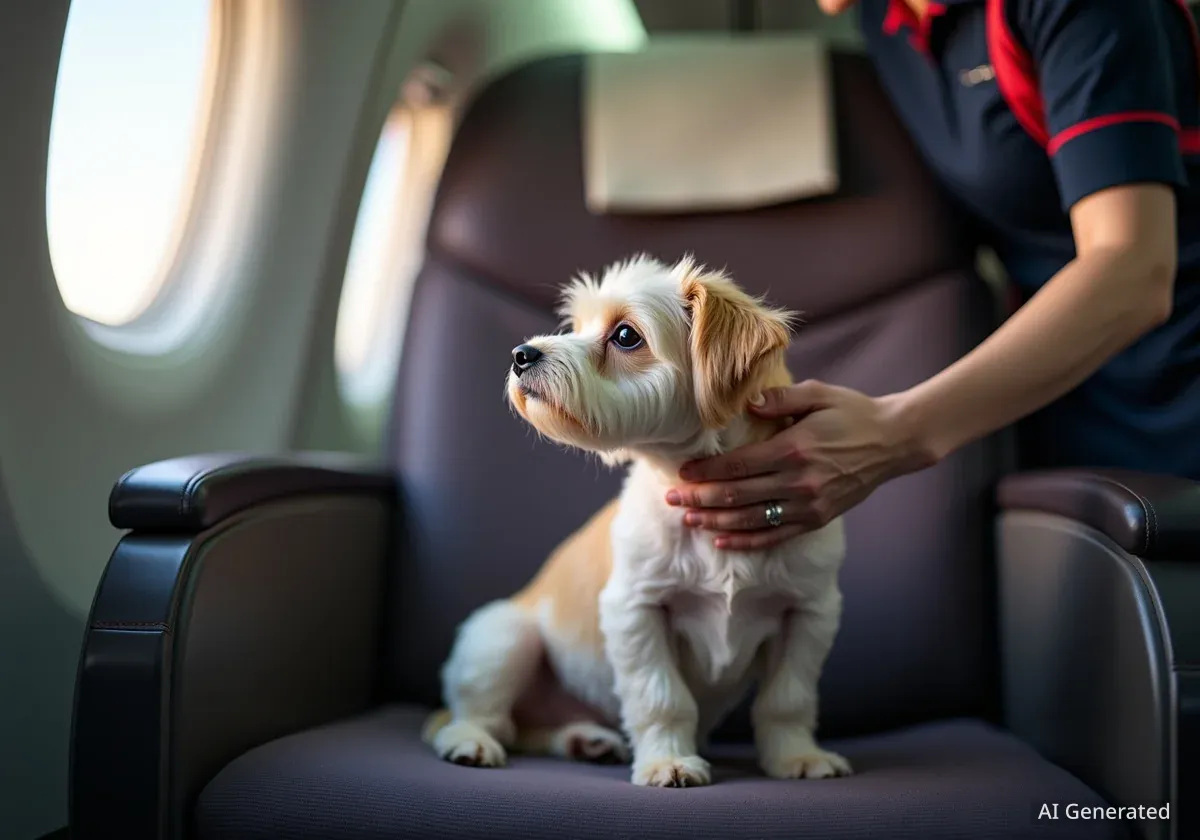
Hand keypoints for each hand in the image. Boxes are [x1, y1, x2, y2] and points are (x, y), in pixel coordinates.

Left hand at [666, 381, 933, 549]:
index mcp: (793, 449)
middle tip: (672, 499)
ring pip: (751, 519)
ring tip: (688, 520)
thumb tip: (745, 402)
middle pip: (737, 496)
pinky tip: (722, 540)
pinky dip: (746, 540)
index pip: (738, 465)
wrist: (893, 441)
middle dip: (700, 499)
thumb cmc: (852, 412)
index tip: (682, 473)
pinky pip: (775, 535)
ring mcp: (808, 505)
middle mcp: (798, 482)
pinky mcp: (817, 519)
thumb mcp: (818, 394)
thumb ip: (780, 399)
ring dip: (716, 522)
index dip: (707, 471)